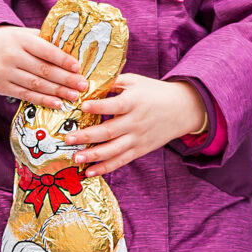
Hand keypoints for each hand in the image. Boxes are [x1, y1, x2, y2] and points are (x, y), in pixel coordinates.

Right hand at [0, 25, 90, 106]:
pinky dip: (42, 100)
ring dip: (57, 92)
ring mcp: (5, 73)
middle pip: (43, 70)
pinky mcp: (2, 87)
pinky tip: (57, 103)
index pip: (46, 51)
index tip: (78, 67)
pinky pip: (25, 95)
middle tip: (83, 85)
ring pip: (36, 85)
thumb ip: (43, 41)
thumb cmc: (5, 40)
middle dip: (65, 79)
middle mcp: (13, 56)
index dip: (63, 60)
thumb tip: (71, 50)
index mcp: (21, 40)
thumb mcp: (21, 34)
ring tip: (74, 96)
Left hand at [69, 74, 208, 177]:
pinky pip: (121, 161)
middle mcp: (135, 122)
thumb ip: (114, 82)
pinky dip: (105, 168)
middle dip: (86, 136)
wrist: (182, 108)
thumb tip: (88, 83)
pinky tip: (89, 171)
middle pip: (109, 131)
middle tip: (68, 139)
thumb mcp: (136, 81)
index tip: (82, 106)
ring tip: (75, 157)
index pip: (114, 105)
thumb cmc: (154, 92)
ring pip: (113, 150)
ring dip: (93, 155)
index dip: (98, 106)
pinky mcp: (140, 149)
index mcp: (134, 102)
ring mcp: (138, 138)